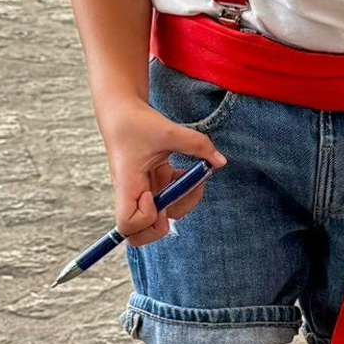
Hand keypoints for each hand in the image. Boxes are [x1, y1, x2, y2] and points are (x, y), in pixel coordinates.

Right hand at [98, 100, 225, 246]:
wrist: (122, 111)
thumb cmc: (137, 122)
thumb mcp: (168, 130)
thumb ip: (196, 145)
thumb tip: (220, 162)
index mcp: (128, 185)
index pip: (127, 225)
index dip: (146, 218)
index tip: (154, 194)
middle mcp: (133, 194)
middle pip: (144, 231)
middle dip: (169, 219)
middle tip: (182, 191)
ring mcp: (142, 192)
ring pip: (161, 218)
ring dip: (182, 202)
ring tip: (193, 177)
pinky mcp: (151, 186)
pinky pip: (169, 201)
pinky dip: (182, 192)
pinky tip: (185, 173)